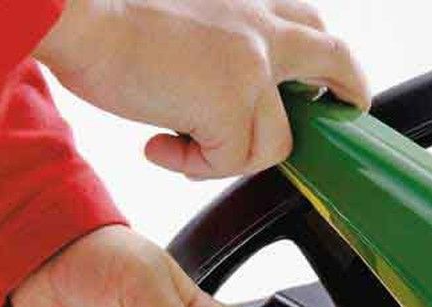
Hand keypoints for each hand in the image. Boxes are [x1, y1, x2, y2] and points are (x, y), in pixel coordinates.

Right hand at [34, 0, 369, 178]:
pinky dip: (191, 165)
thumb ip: (222, 54)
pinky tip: (155, 145)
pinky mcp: (232, 102)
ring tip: (177, 145)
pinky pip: (228, 162)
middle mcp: (260, 30)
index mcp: (248, 5)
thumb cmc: (113, 23)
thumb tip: (227, 108)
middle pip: (333, 61)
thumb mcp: (186, 25)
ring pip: (273, 143)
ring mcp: (252, 67)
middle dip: (349, 90)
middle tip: (351, 110)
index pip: (309, 26)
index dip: (326, 59)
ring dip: (227, 159)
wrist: (80, 17)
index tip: (328, 82)